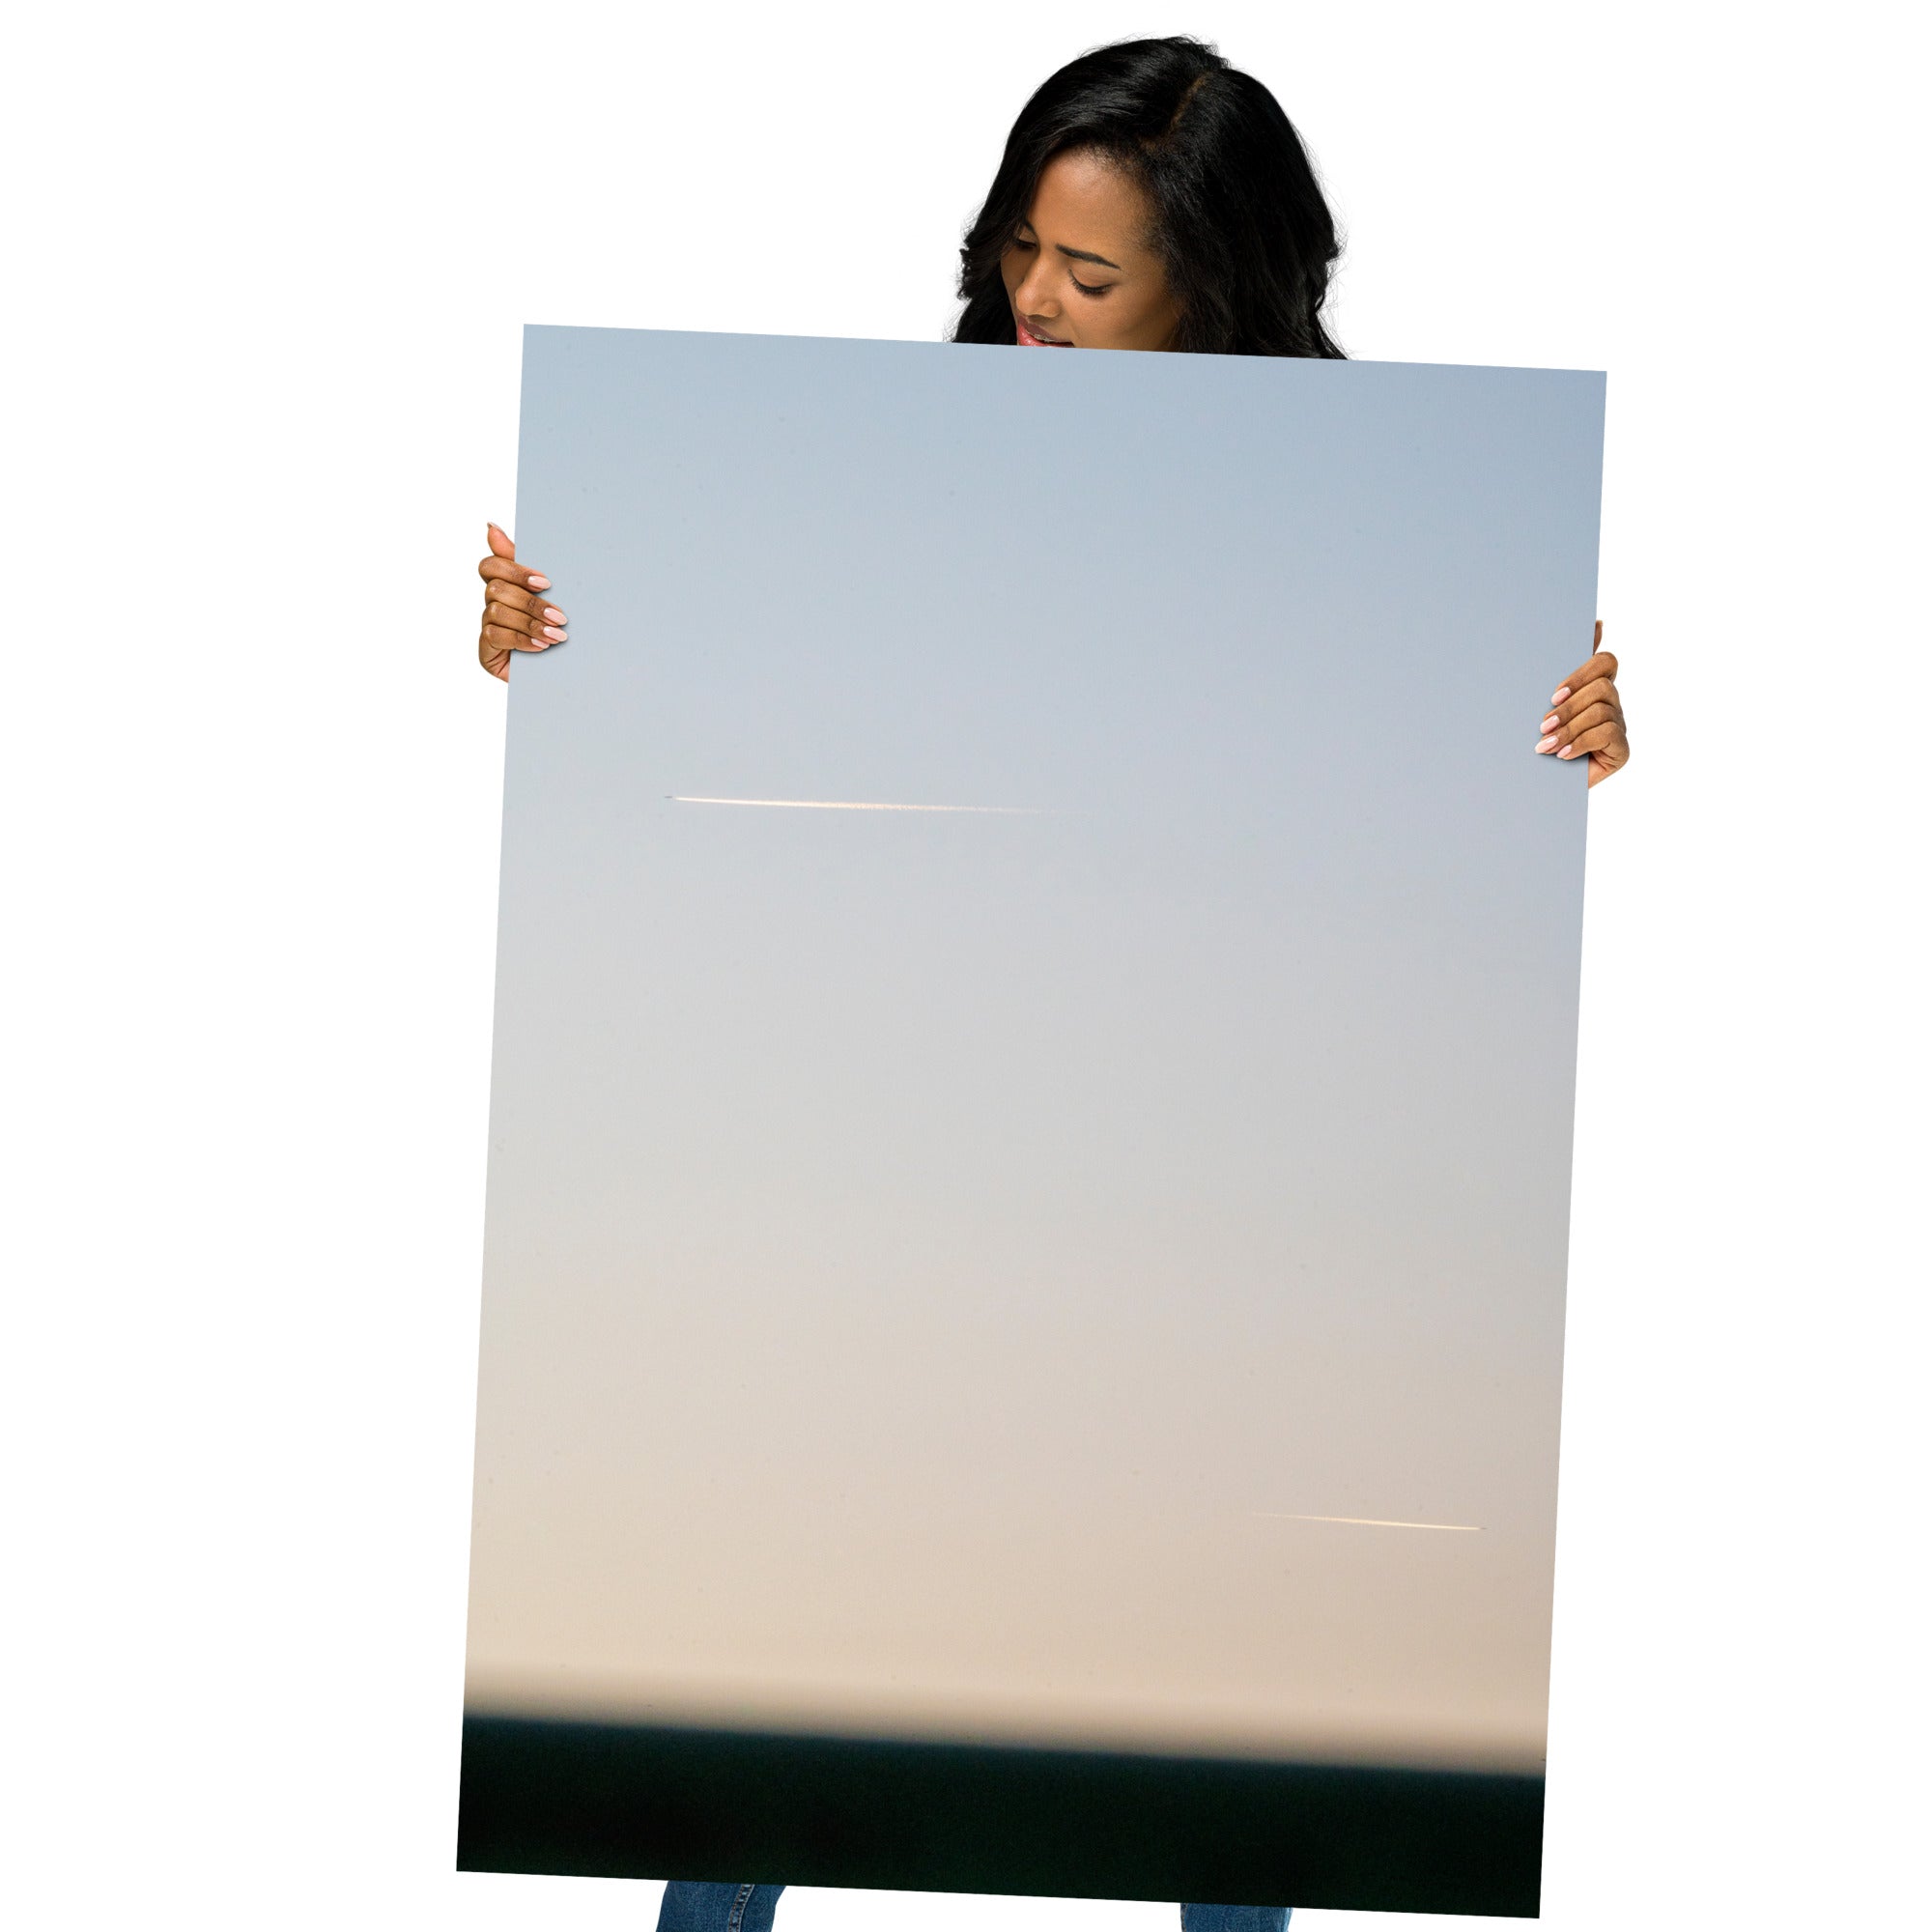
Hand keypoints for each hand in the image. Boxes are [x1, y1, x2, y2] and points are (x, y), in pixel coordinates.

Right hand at [477, 523, 566, 680]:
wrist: (567, 671)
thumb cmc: (558, 628)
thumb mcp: (552, 594)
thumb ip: (527, 563)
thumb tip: (490, 526)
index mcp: (505, 585)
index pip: (491, 565)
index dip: (515, 570)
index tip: (545, 582)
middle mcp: (492, 603)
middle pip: (496, 589)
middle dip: (531, 603)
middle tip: (561, 616)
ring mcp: (487, 627)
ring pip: (497, 612)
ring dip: (530, 623)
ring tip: (557, 636)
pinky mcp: (486, 650)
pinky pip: (496, 636)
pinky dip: (521, 640)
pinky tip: (541, 647)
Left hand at [1536, 621, 1628, 786]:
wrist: (1536, 786)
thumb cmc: (1537, 741)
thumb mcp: (1540, 706)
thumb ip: (1556, 673)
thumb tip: (1590, 626)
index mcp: (1593, 687)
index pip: (1604, 661)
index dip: (1582, 672)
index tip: (1554, 694)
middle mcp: (1611, 704)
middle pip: (1603, 685)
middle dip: (1569, 706)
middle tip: (1543, 725)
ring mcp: (1619, 726)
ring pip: (1601, 710)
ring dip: (1569, 727)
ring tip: (1546, 745)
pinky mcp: (1621, 750)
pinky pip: (1608, 733)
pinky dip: (1580, 743)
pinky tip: (1562, 755)